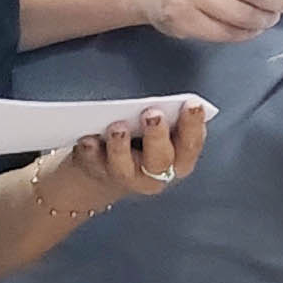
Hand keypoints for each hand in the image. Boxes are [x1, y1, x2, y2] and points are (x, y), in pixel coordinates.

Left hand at [40, 103, 209, 215]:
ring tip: (118, 126)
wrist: (105, 173)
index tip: (192, 104)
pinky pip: (94, 164)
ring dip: (122, 147)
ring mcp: (126, 178)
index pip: (191, 144)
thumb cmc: (142, 144)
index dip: (194, 125)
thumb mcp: (160, 132)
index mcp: (179, 161)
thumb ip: (166, 120)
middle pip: (160, 160)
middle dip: (157, 136)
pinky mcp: (98, 174)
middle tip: (152, 114)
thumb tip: (161, 105)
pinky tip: (88, 139)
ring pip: (125, 168)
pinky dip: (91, 151)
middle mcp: (155, 174)